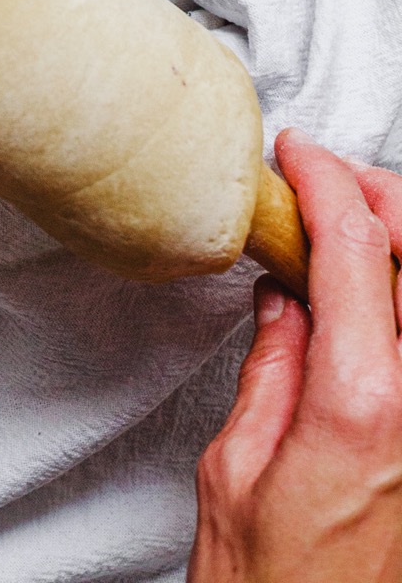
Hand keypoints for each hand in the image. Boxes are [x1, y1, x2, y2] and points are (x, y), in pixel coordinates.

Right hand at [189, 128, 401, 581]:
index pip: (360, 245)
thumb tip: (286, 298)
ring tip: (352, 237)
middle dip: (383, 198)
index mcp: (363, 402)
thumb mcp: (237, 468)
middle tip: (331, 187)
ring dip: (401, 248)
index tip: (297, 154)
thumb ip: (272, 368)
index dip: (327, 179)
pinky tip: (374, 303)